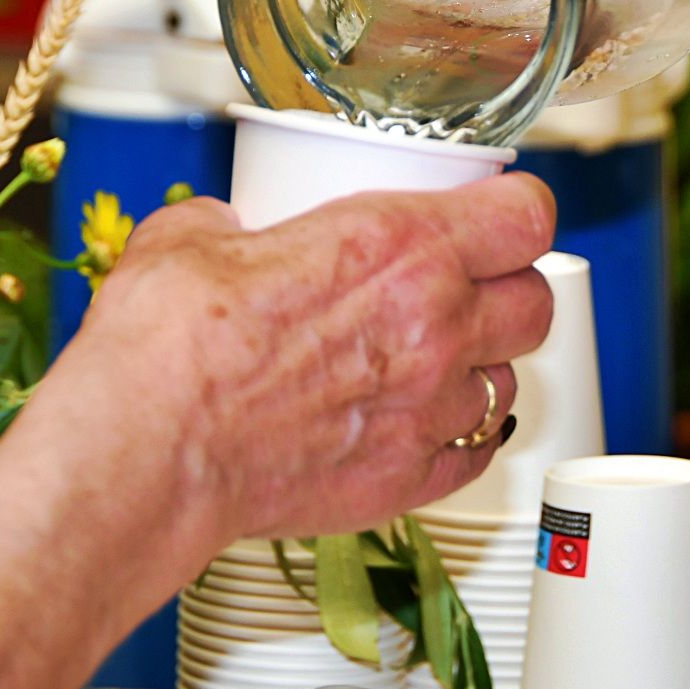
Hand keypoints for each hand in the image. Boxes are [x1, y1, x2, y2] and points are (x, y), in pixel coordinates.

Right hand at [60, 174, 556, 541]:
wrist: (151, 452)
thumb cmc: (170, 349)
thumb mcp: (192, 235)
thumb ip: (228, 220)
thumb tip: (222, 225)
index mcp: (400, 246)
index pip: (527, 215)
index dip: (519, 208)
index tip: (500, 210)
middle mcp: (434, 327)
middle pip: (538, 301)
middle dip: (510, 287)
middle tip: (469, 283)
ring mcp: (428, 410)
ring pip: (510, 382)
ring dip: (480, 365)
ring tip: (432, 358)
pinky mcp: (406, 480)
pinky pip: (475, 456)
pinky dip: (458, 438)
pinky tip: (419, 423)